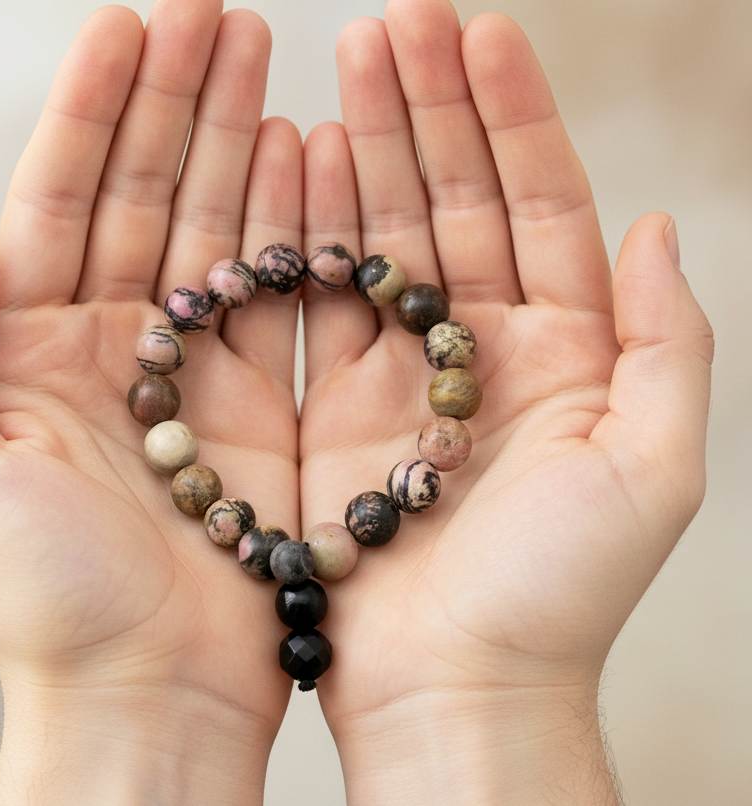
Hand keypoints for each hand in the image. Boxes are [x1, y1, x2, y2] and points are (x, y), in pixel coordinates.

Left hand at [0, 3, 304, 801]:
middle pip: (148, 198)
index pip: (63, 200)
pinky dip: (294, 230)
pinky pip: (278, 299)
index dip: (96, 111)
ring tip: (266, 65)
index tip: (134, 26)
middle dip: (180, 104)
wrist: (148, 693)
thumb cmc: (46, 599)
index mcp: (33, 350)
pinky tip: (308, 164)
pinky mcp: (258, 405)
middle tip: (221, 16)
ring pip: (219, 233)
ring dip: (239, 148)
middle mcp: (115, 348)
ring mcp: (193, 371)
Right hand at [300, 2, 711, 801]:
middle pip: (454, 202)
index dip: (511, 117)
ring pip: (382, 237)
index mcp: (565, 349)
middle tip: (391, 24)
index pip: (540, 204)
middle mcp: (481, 347)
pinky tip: (298, 164)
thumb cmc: (555, 594)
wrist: (453, 687)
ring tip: (342, 68)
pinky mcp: (336, 404)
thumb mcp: (652, 466)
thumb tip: (657, 224)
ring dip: (365, 151)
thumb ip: (668, 342)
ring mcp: (403, 370)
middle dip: (427, 109)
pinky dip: (311, 231)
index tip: (476, 34)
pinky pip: (323, 299)